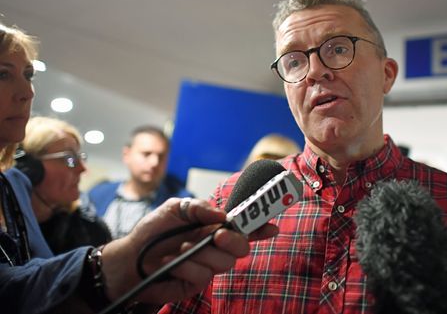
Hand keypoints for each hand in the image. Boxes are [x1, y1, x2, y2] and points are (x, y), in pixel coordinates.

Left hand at [100, 197, 277, 303]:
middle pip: (242, 247)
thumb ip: (199, 207)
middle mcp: (215, 246)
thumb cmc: (153, 231)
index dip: (261, 227)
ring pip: (225, 263)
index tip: (272, 227)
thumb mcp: (174, 208)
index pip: (243, 227)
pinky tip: (173, 261)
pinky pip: (203, 276)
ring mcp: (207, 266)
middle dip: (234, 241)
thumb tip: (222, 215)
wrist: (130, 258)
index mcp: (214, 226)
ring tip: (181, 247)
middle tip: (217, 236)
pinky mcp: (196, 284)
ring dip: (202, 254)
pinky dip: (187, 266)